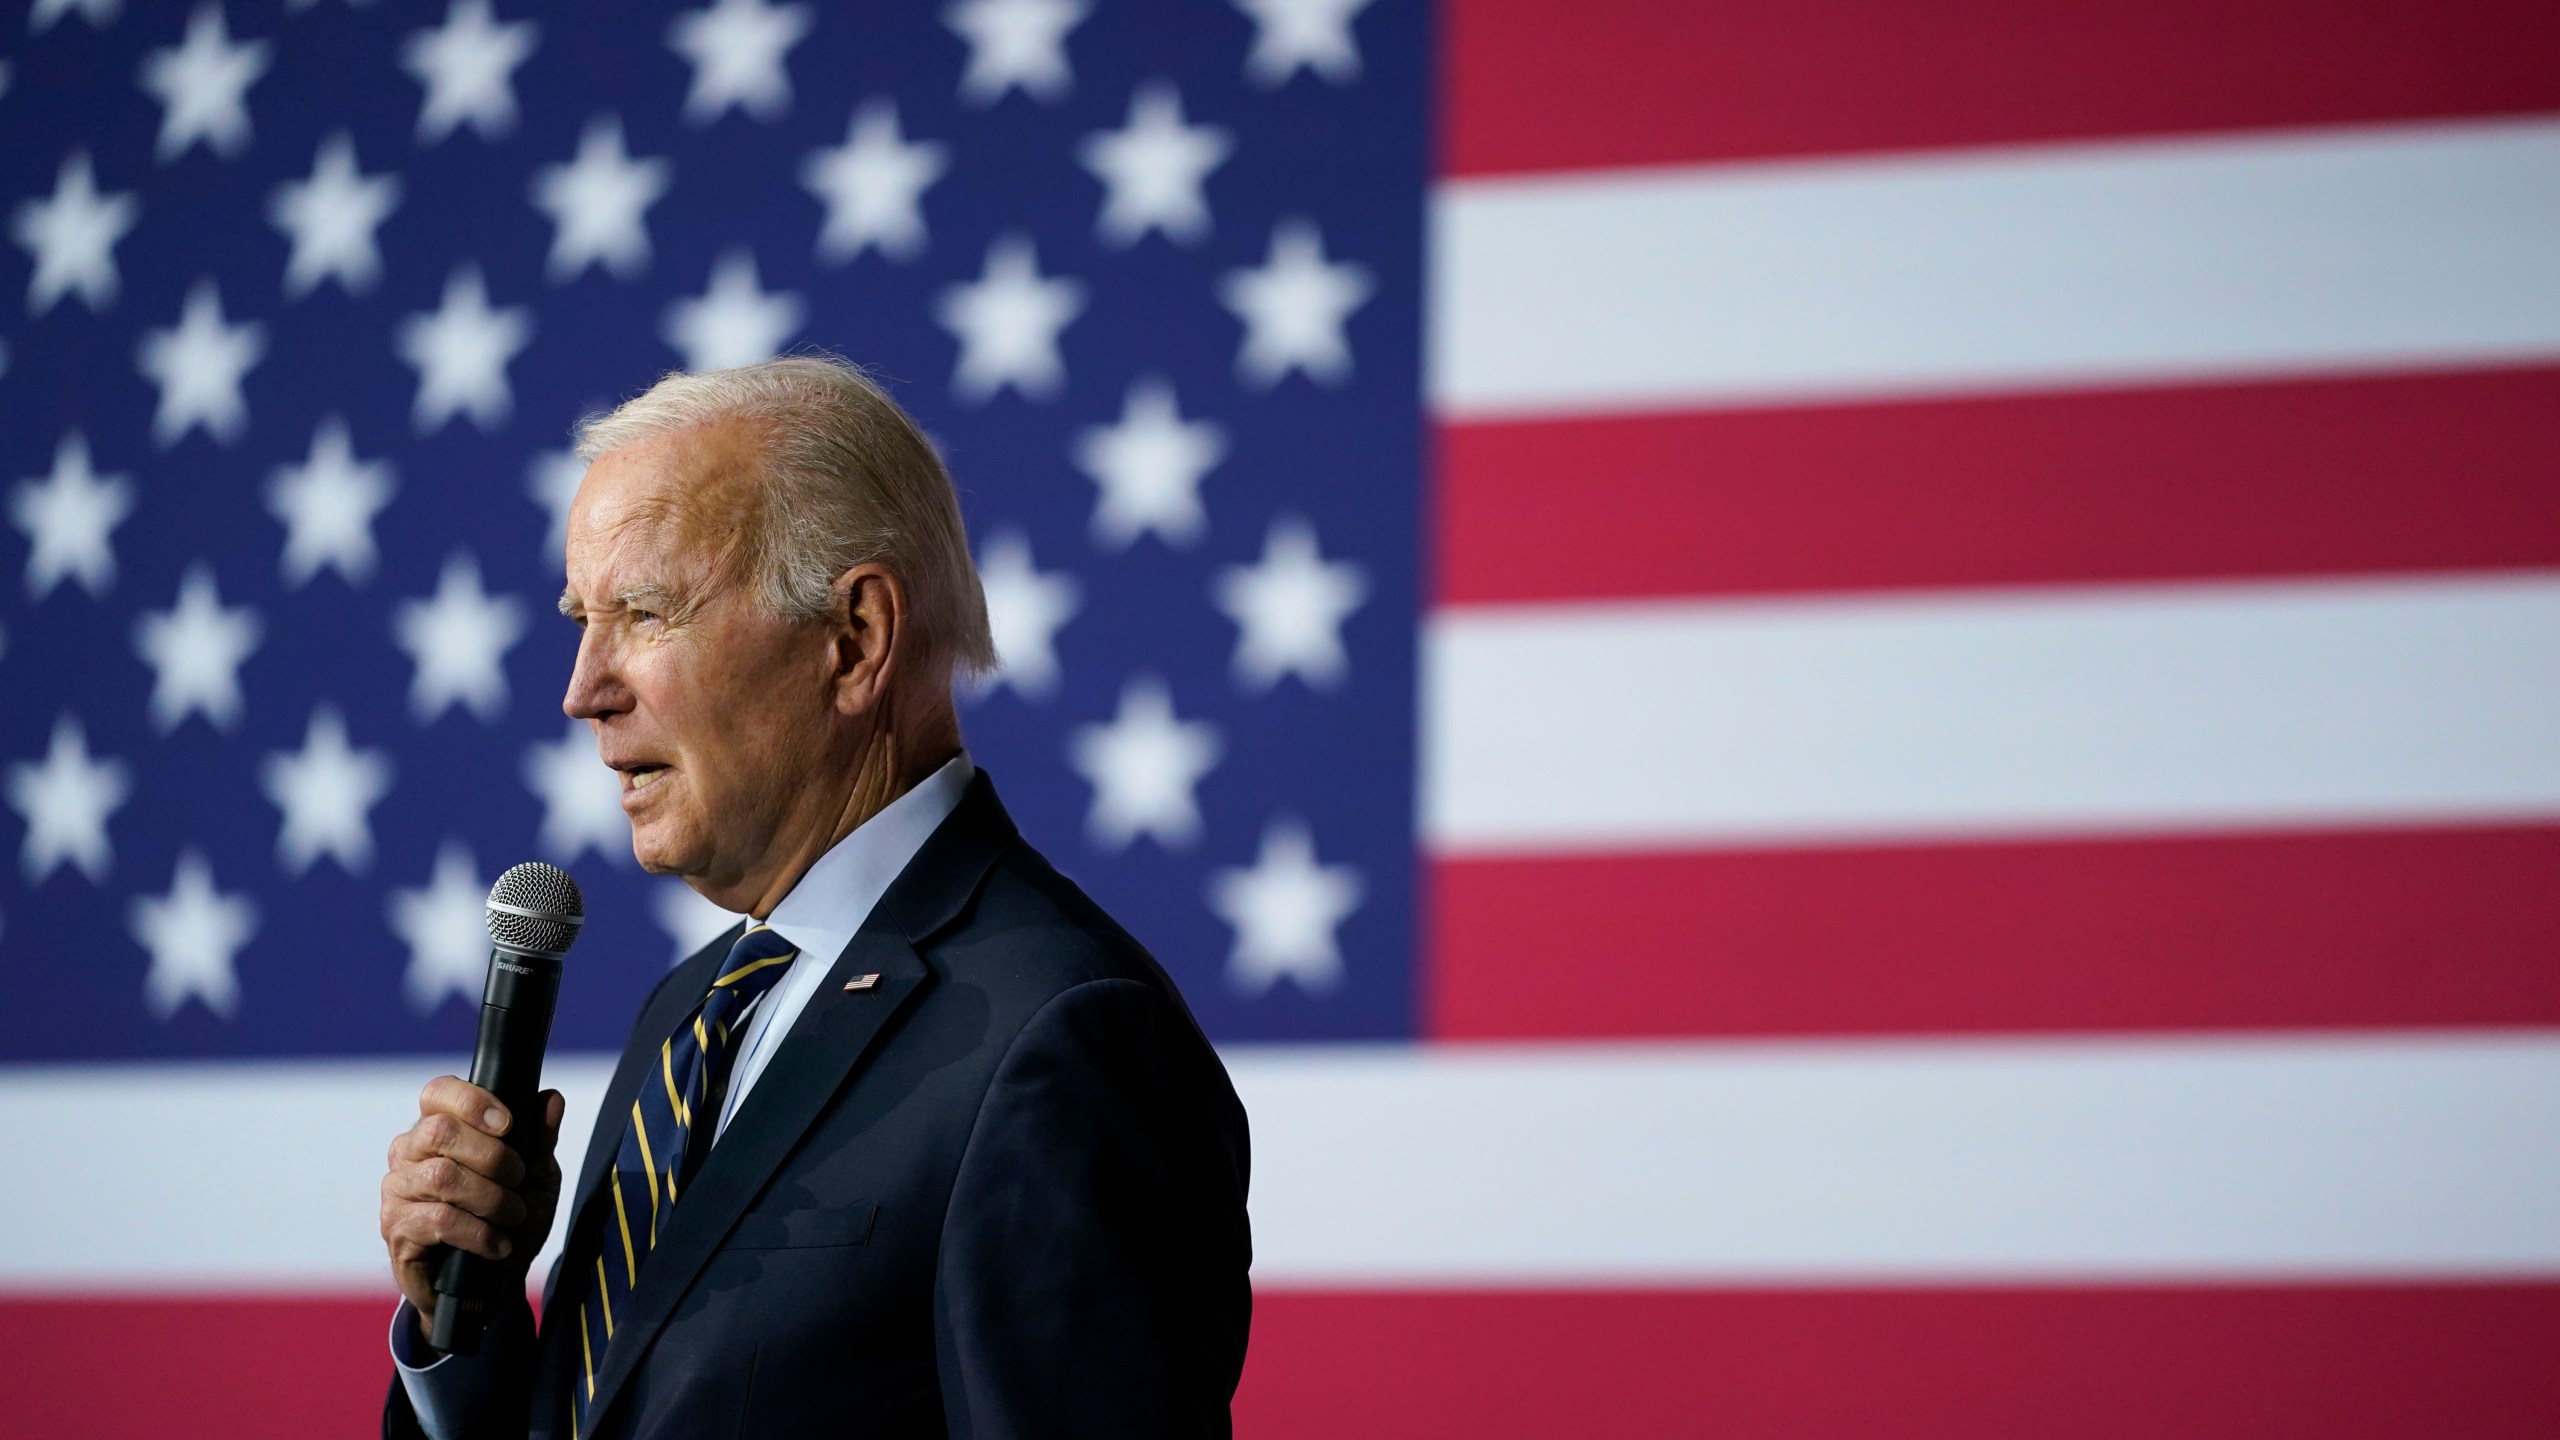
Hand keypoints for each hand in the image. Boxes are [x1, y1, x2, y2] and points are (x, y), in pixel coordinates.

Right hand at [381, 1076, 566, 1341]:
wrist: (488, 1285)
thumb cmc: (508, 1222)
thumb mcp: (535, 1178)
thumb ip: (540, 1138)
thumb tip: (551, 1098)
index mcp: (438, 1129)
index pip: (438, 1093)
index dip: (473, 1102)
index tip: (509, 1124)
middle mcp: (409, 1153)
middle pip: (439, 1131)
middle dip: (492, 1155)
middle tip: (519, 1179)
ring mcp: (397, 1191)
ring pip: (441, 1176)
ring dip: (490, 1197)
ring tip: (513, 1215)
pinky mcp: (396, 1230)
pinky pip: (438, 1220)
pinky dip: (479, 1232)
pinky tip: (497, 1244)